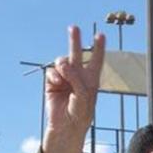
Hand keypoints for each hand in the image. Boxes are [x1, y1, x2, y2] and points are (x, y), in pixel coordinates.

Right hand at [42, 26, 105, 152]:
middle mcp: (78, 76)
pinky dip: (54, 75)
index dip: (98, 48)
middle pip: (77, 54)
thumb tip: (63, 63)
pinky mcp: (52, 82)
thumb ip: (76, 78)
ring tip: (64, 76)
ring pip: (62, 61)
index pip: (96, 60)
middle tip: (73, 27)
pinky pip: (51, 71)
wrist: (65, 126)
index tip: (100, 35)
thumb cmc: (80, 113)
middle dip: (75, 40)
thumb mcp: (84, 96)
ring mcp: (64, 78)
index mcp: (91, 79)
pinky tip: (57, 83)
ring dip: (62, 65)